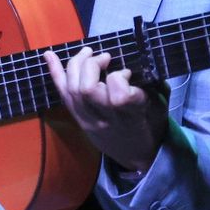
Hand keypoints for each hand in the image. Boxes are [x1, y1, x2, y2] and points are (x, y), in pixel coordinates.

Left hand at [43, 46, 166, 173]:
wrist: (138, 155)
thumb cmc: (152, 124)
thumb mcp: (160, 105)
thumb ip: (151, 82)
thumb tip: (138, 58)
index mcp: (132, 115)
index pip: (119, 96)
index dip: (119, 77)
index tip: (127, 72)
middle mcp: (107, 119)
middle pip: (87, 89)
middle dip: (92, 65)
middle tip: (105, 57)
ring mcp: (89, 121)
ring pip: (72, 90)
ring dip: (76, 64)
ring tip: (88, 53)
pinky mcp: (78, 120)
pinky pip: (63, 95)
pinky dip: (55, 73)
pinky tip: (48, 55)